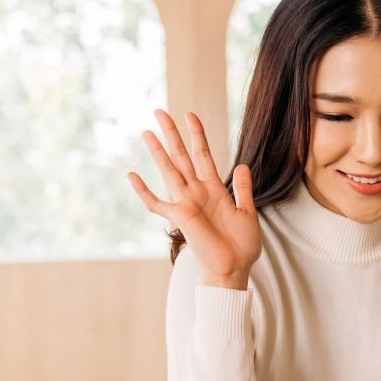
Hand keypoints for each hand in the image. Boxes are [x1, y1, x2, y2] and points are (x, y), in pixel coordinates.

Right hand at [128, 110, 261, 289]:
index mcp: (215, 189)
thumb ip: (244, 189)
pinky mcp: (180, 217)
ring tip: (147, 131)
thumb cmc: (242, 246)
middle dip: (171, 134)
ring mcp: (187, 203)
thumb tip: (243, 164)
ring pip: (169, 170)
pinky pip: (157, 203)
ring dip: (159, 151)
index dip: (197, 135)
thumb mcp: (248, 212)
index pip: (203, 155)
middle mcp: (197, 192)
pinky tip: (132, 175)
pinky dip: (144, 191)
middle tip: (159, 111)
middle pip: (182, 156)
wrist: (234, 268)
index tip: (190, 115)